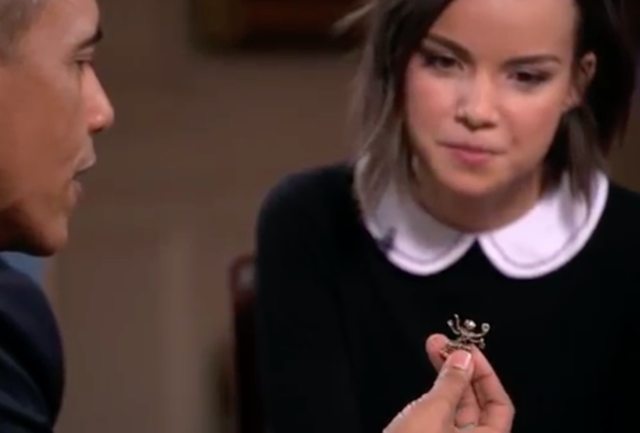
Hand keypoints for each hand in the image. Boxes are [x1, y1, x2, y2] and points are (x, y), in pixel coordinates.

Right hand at [383, 335, 513, 432]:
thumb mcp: (433, 412)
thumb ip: (451, 383)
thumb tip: (464, 357)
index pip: (499, 404)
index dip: (485, 374)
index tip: (467, 350)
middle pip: (478, 405)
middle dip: (461, 371)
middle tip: (443, 344)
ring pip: (458, 409)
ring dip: (446, 379)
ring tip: (432, 349)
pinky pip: (442, 419)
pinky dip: (436, 397)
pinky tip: (428, 380)